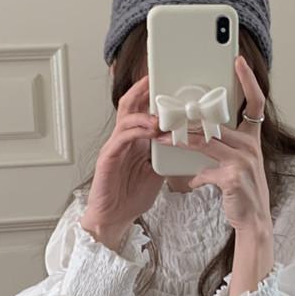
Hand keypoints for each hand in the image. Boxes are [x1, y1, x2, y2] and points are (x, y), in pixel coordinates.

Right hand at [83, 73, 164, 234]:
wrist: (114, 218)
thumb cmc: (132, 195)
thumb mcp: (157, 171)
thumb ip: (166, 154)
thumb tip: (187, 143)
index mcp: (135, 140)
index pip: (142, 109)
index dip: (151, 94)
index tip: (167, 81)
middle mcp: (123, 139)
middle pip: (130, 104)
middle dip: (143, 89)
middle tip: (156, 78)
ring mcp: (114, 146)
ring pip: (127, 118)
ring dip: (146, 113)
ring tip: (162, 114)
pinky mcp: (108, 158)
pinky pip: (122, 138)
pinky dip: (138, 131)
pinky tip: (151, 131)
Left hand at [173, 55, 270, 234]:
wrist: (254, 220)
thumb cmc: (243, 192)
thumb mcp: (235, 164)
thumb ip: (221, 148)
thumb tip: (197, 138)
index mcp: (252, 138)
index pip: (255, 102)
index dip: (248, 80)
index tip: (238, 62)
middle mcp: (251, 146)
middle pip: (216, 122)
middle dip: (189, 118)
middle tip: (168, 111)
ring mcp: (243, 160)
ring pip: (205, 141)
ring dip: (181, 140)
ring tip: (163, 137)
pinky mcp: (233, 177)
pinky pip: (204, 170)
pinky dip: (192, 177)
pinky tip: (186, 183)